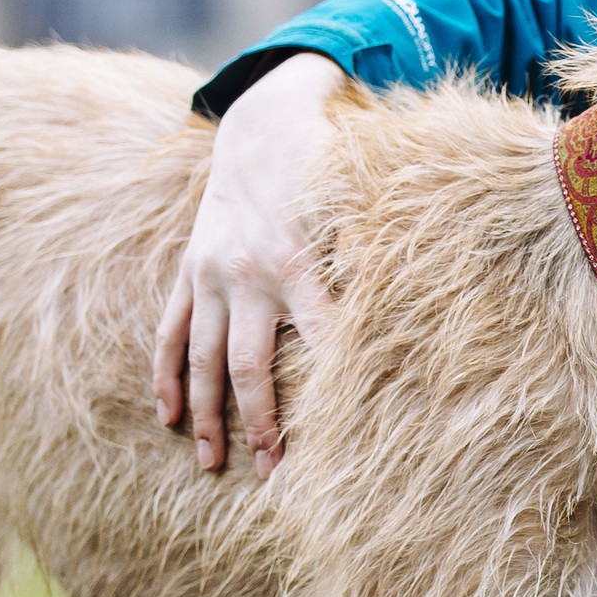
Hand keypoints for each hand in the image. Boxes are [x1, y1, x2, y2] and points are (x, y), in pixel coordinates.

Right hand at [152, 52, 342, 476]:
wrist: (263, 123)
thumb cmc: (329, 170)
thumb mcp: (360, 204)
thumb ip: (381, 252)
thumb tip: (429, 296)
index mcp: (300, 261)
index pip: (320, 338)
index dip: (332, 388)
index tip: (344, 437)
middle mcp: (250, 273)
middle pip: (251, 366)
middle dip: (260, 423)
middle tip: (270, 473)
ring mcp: (212, 274)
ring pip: (205, 359)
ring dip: (207, 415)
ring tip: (213, 464)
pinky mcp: (190, 270)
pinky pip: (171, 331)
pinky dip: (166, 375)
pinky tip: (167, 416)